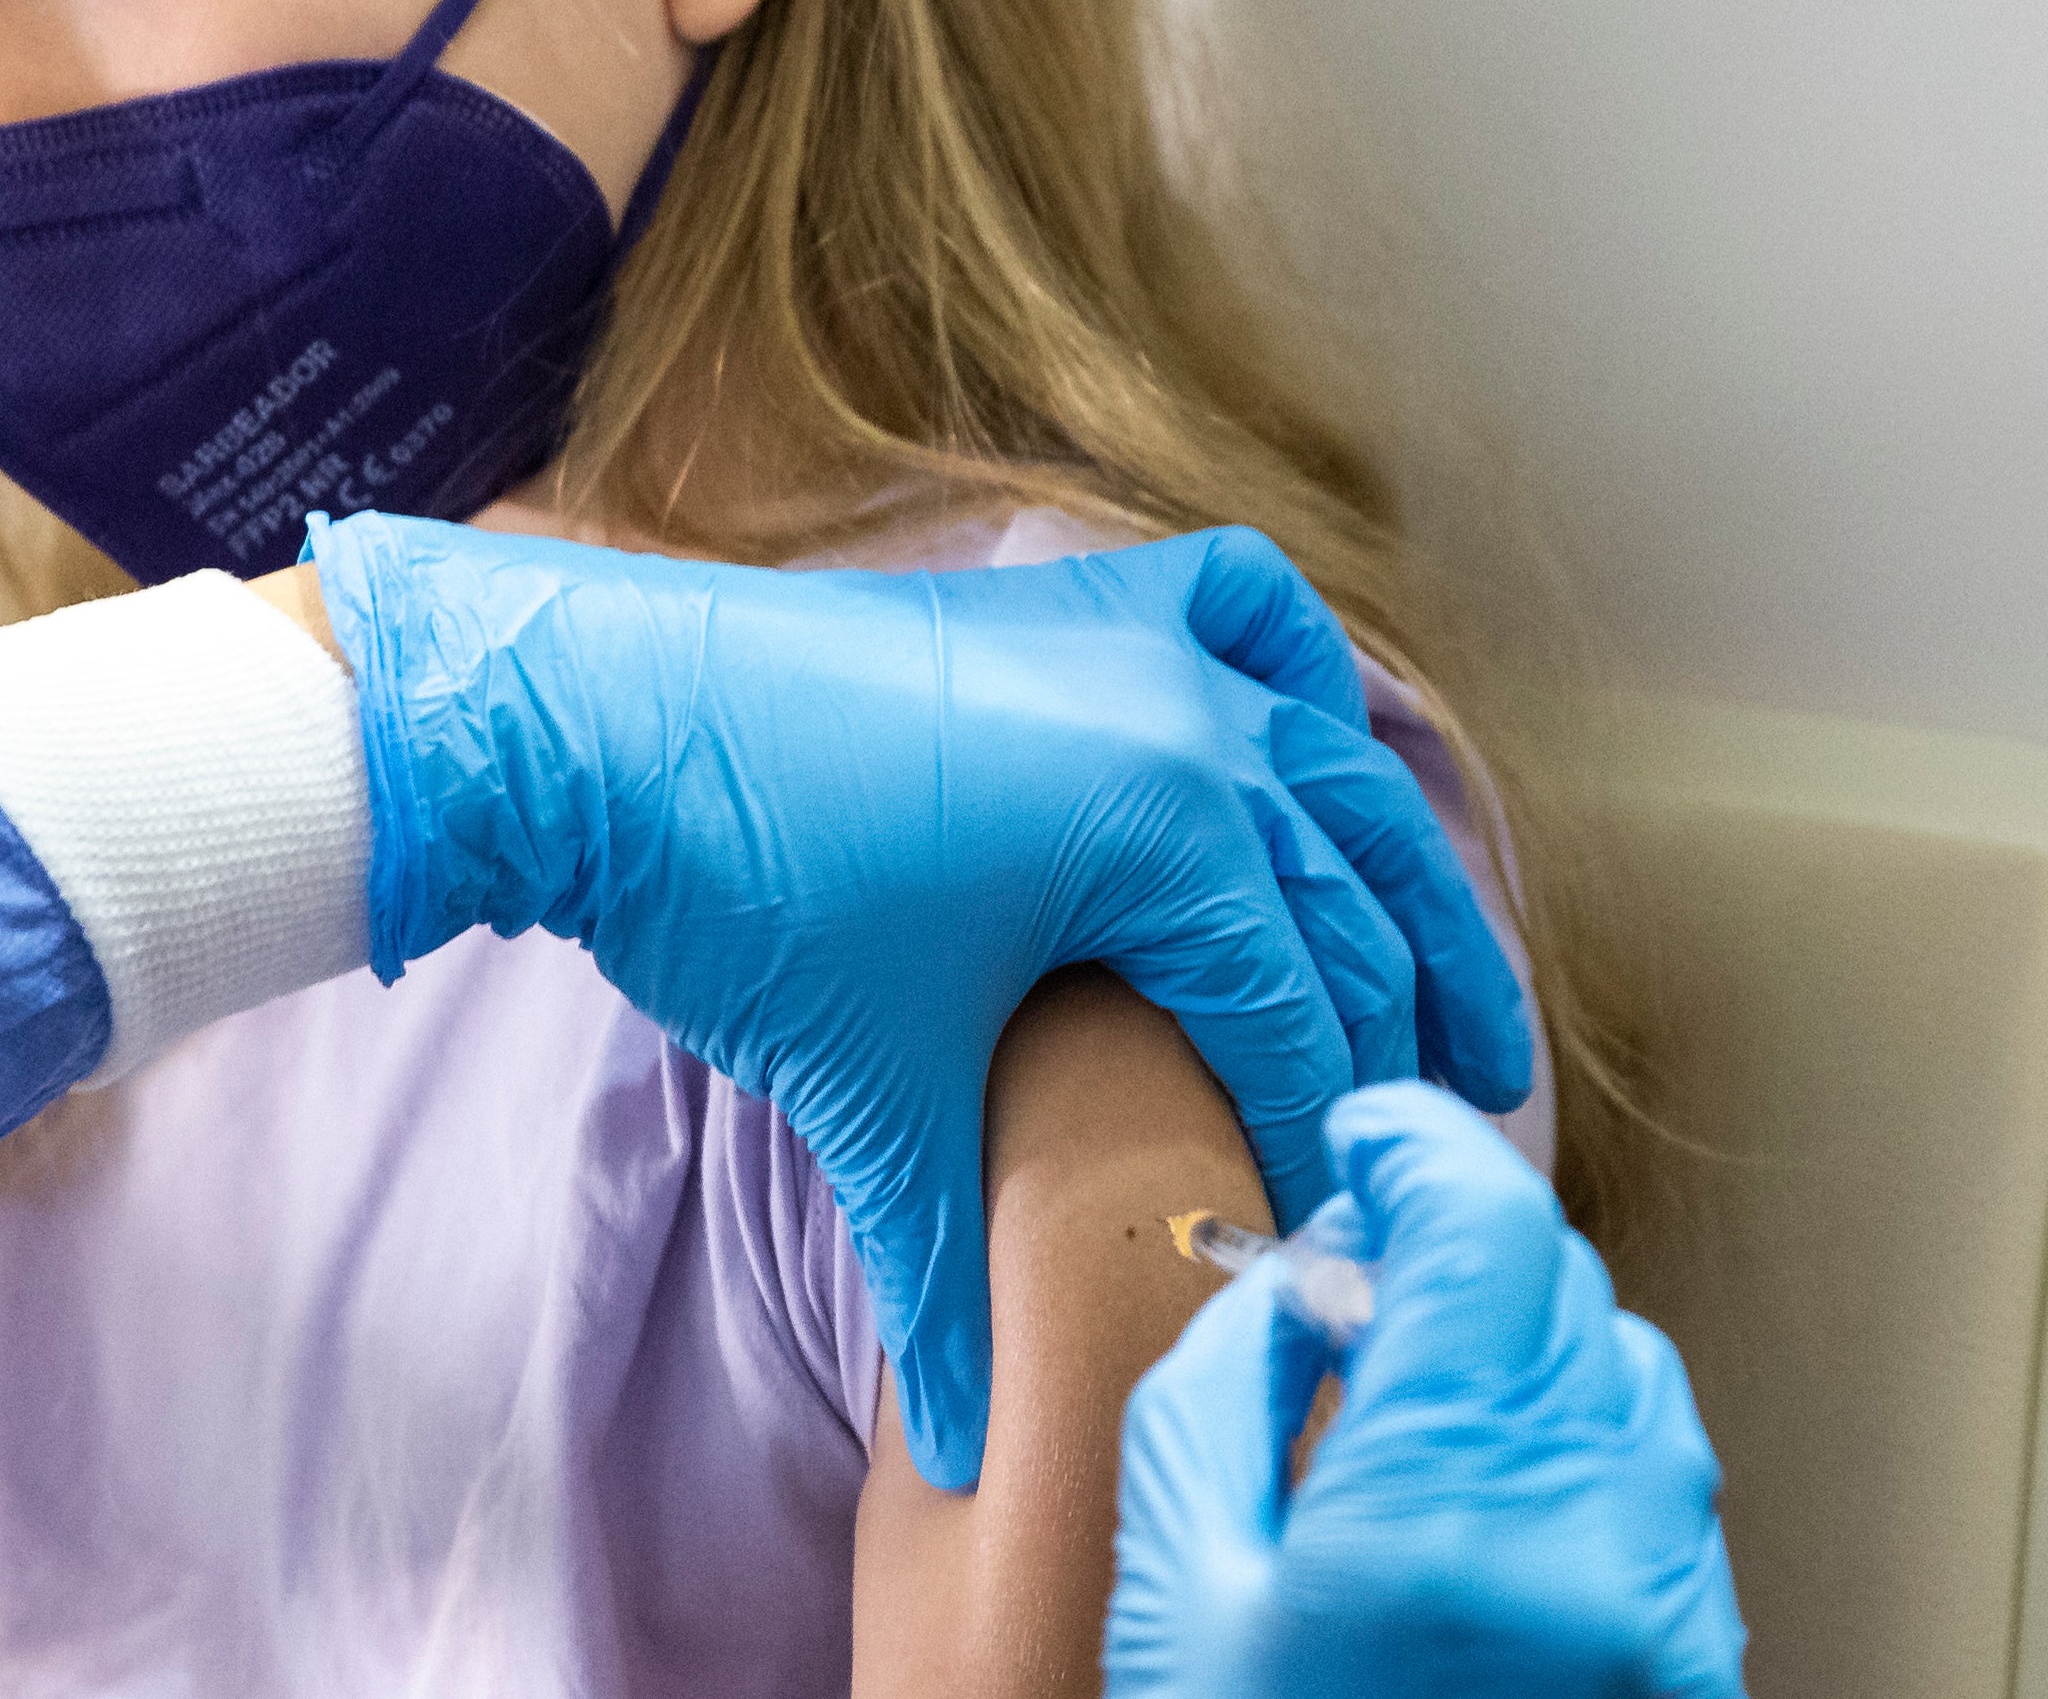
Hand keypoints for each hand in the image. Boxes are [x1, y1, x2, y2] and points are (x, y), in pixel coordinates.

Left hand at [299, 515, 1534, 1489]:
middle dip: (1404, 1034)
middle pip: (1349, 900)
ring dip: (1399, 880)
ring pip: (1330, 764)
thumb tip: (965, 1450)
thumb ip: (946, 1278)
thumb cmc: (738, 892)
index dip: (1322, 1145)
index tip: (1330, 1234)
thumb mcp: (871, 1091)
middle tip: (1441, 1143)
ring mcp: (1133, 634)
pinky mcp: (1065, 598)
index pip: (1298, 1022)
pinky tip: (1313, 730)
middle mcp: (1189, 711)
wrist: (592, 720)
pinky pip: (1238, 612)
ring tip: (1455, 997)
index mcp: (1172, 827)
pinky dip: (1296, 672)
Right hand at [1105, 1084, 1747, 1698]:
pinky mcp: (1692, 1675)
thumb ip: (1232, 1381)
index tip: (1367, 1134)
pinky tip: (1477, 1504)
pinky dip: (1582, 1454)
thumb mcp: (1181, 1574)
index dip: (1420, 1146)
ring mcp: (1662, 1621)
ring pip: (1633, 1382)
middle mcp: (1590, 1549)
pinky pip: (1662, 1498)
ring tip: (1415, 1400)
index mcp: (1444, 1506)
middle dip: (1459, 1250)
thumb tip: (1303, 1279)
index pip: (1489, 1227)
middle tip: (1352, 1280)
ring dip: (1532, 1348)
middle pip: (1566, 1288)